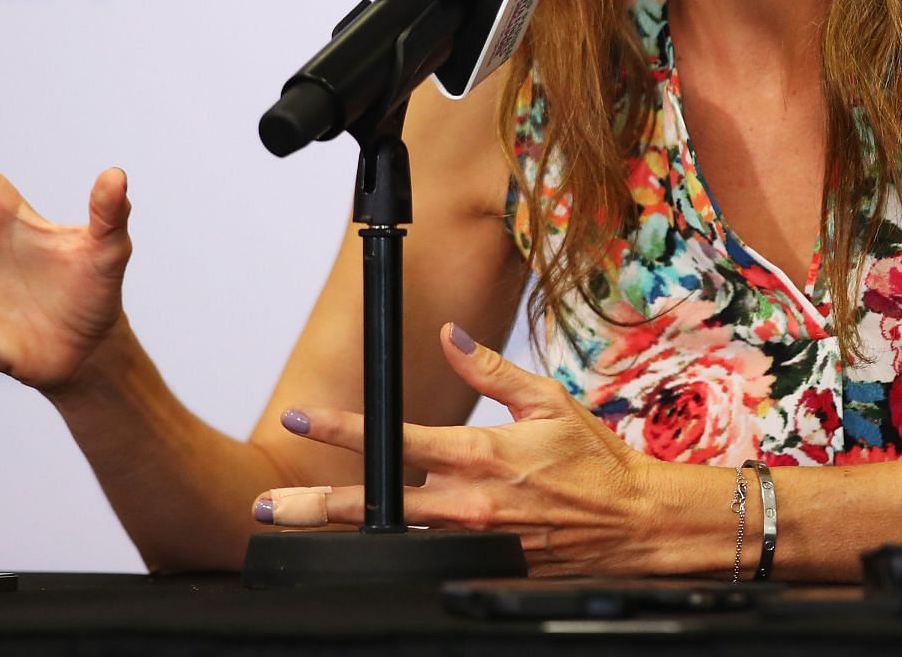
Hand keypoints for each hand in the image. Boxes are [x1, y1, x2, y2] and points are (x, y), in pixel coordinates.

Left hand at [254, 324, 664, 575]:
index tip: (304, 417)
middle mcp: (468, 503)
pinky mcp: (484, 563)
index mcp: (480, 455)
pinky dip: (392, 554)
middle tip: (267, 505)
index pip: (395, 440)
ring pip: (390, 539)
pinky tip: (360, 554)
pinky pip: (427, 559)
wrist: (634, 521)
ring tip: (293, 528)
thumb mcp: (547, 401)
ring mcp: (473, 541)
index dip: (343, 429)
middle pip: (374, 507)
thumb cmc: (596, 461)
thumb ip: (491, 370)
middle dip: (312, 508)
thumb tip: (450, 338)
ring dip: (339, 535)